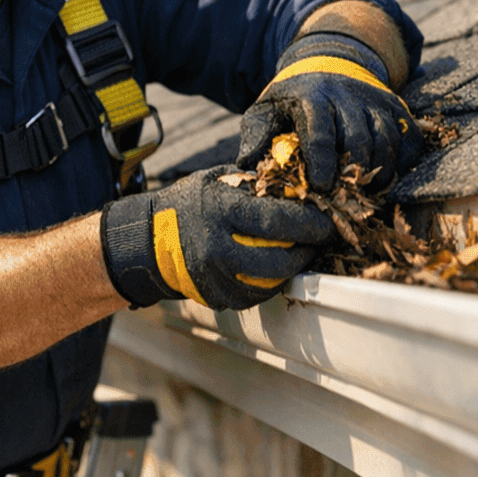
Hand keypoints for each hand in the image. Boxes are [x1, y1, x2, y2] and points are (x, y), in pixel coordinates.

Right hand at [99, 166, 334, 310]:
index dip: (309, 223)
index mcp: (220, 212)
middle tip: (321, 240)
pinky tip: (277, 266)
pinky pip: (256, 295)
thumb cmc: (191, 202)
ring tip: (302, 252)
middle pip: (279, 260)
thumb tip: (302, 184)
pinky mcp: (216, 297)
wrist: (150, 238)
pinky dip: (271, 282)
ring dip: (293, 268)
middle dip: (308, 251)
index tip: (327, 221)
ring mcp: (215, 278)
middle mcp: (217, 248)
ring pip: (271, 282)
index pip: (276, 221)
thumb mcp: (219, 179)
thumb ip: (257, 183)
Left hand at [237, 32, 421, 191]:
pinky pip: (408, 136)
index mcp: (312, 98)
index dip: (321, 163)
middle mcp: (347, 95)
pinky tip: (390, 177)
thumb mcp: (266, 109)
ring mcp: (374, 99)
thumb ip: (256, 136)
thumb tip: (246, 165)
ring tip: (366, 193)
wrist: (327, 61)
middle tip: (345, 197)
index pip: (319, 133)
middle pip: (358, 140)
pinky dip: (404, 160)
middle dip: (353, 174)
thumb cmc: (292, 98)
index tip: (320, 187)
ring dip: (379, 172)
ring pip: (386, 140)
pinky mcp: (394, 105)